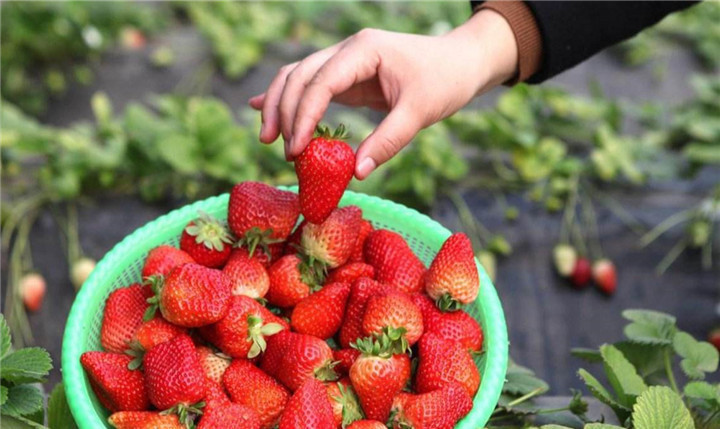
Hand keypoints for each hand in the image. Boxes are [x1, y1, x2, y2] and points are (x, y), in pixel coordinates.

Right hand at [249, 9, 518, 178]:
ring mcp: (345, 60)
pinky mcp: (347, 75)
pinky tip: (263, 110)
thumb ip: (388, 141)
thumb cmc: (444, 82)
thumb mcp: (420, 113)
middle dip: (284, 112)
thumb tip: (357, 173)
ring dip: (280, 104)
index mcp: (364, 50)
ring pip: (298, 76)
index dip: (304, 116)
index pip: (320, 81)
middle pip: (299, 75)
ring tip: (268, 138)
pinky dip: (289, 97)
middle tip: (282, 152)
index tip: (296, 150)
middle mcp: (348, 50)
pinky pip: (310, 83)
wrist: (461, 62)